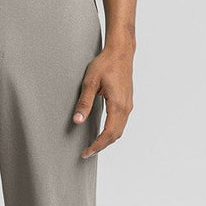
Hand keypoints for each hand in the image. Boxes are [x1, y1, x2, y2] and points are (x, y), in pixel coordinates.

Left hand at [72, 43, 133, 158]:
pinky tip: (102, 132)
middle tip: (87, 153)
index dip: (97, 145)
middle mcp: (125, 107)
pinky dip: (112, 132)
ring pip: (120, 130)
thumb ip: (84, 102)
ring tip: (93, 145)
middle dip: (101, 146)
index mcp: (117, 104)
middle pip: (115, 135)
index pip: (108, 133)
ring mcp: (128, 105)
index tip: (86, 153)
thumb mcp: (90, 82)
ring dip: (107, 140)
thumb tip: (77, 121)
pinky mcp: (127, 102)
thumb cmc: (106, 64)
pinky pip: (121, 123)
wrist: (121, 52)